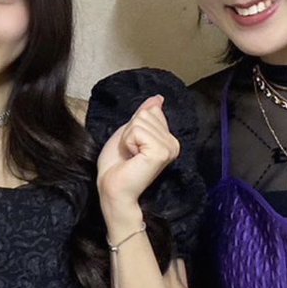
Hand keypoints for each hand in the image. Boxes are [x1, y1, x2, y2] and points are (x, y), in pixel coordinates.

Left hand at [96, 95, 179, 213]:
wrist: (112, 189)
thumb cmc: (117, 166)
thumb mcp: (129, 133)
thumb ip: (144, 115)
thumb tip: (158, 98)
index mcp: (167, 139)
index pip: (151, 110)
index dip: (133, 127)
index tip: (131, 147)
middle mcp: (173, 143)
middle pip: (146, 114)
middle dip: (130, 132)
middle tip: (130, 153)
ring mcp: (169, 148)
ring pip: (141, 121)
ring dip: (128, 138)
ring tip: (131, 157)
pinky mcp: (161, 152)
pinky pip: (138, 131)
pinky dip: (128, 142)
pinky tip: (133, 159)